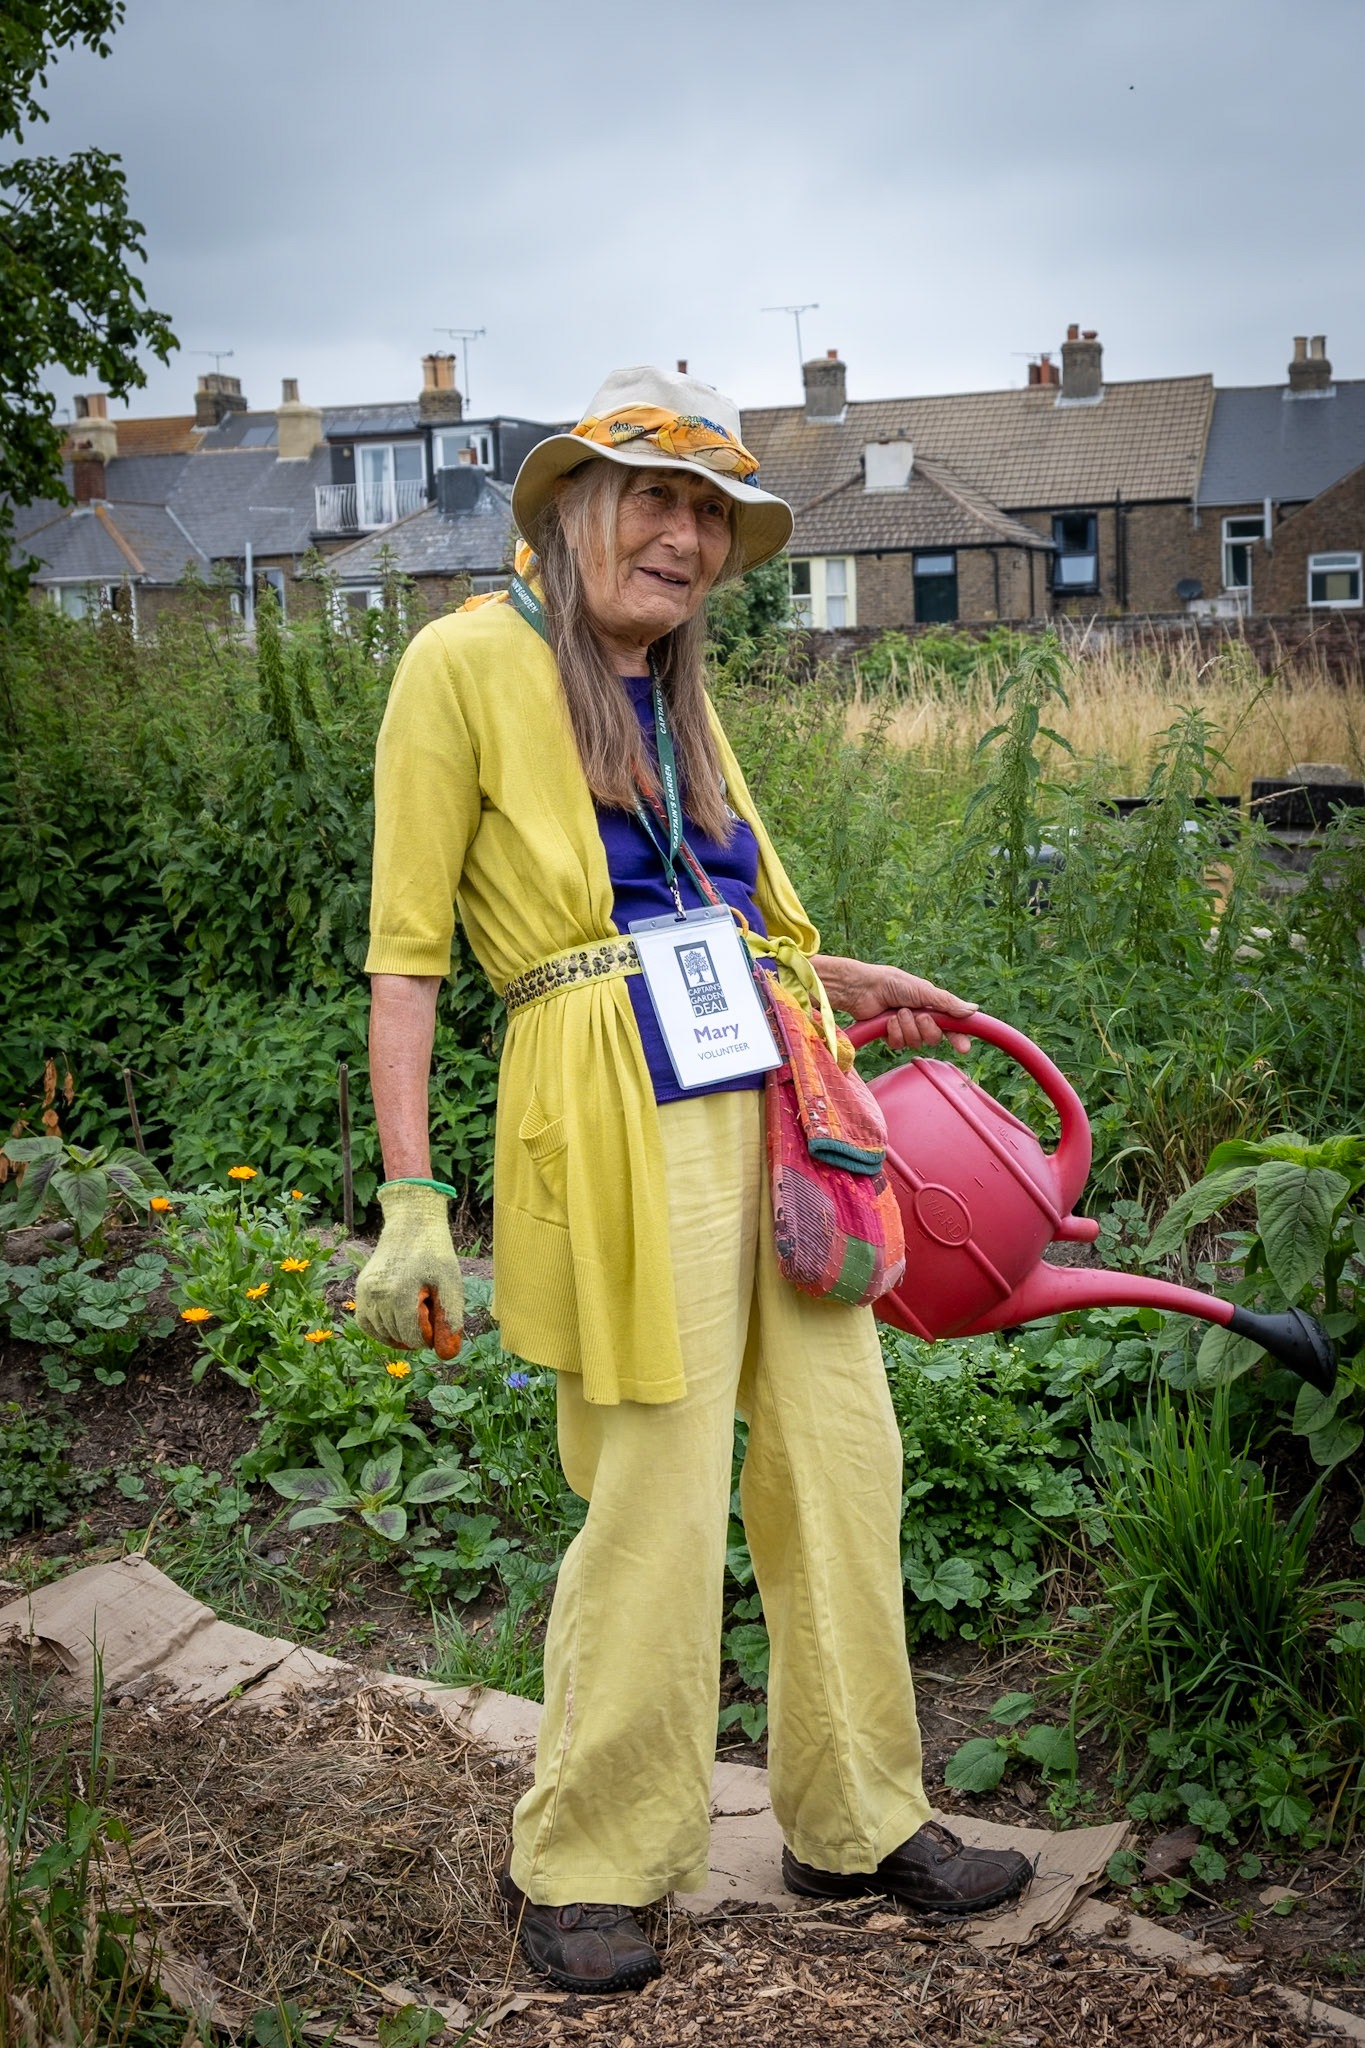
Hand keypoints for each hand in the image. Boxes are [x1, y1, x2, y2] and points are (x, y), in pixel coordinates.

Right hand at [354, 1182, 464, 1357]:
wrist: (411, 1224)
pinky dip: (379, 1329)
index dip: (429, 1338)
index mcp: (400, 1293)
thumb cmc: (435, 1254)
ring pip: (380, 1333)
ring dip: (398, 1334)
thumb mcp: (451, 1284)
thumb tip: (447, 1354)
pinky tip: (395, 1323)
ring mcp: (365, 1292)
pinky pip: (365, 1322)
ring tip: (414, 1315)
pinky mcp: (360, 1288)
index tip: (438, 1325)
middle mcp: (378, 1295)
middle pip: (397, 1336)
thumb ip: (450, 1320)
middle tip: (428, 1312)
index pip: (412, 1337)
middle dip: (415, 1333)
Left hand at [812, 955, 976, 1054]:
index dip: (958, 1038)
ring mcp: (905, 1028)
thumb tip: (974, 1009)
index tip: (963, 1048)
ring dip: (907, 1027)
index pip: (951, 1026)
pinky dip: (894, 1032)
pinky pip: (899, 1044)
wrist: (864, 989)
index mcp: (932, 1006)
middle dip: (926, 1028)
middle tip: (918, 1015)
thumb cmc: (893, 984)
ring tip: (898, 1013)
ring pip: (915, 1042)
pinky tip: (887, 1020)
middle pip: (934, 1038)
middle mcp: (920, 1018)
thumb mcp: (924, 991)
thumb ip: (948, 1003)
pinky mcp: (890, 1035)